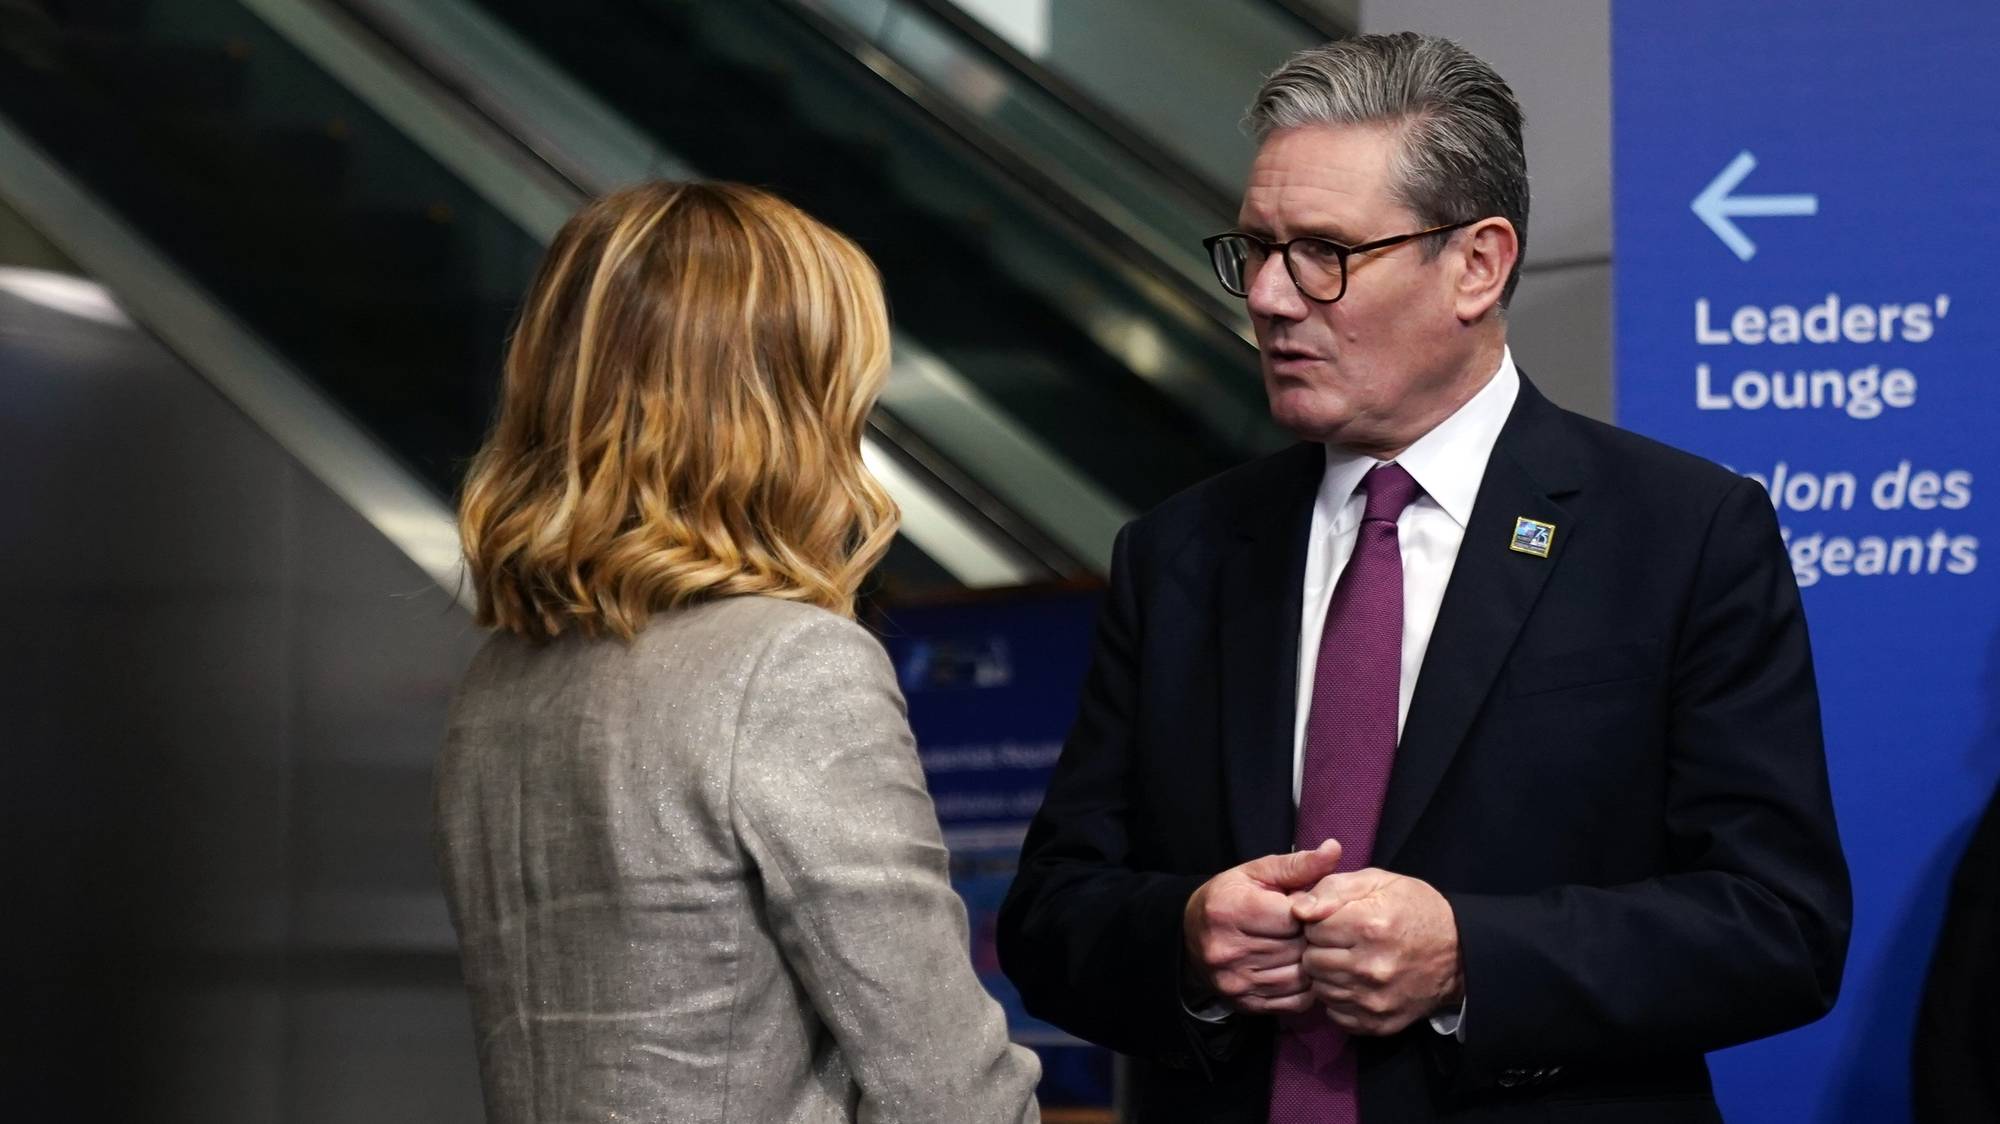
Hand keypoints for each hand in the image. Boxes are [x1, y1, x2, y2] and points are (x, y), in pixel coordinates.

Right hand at [1182, 839, 1344, 1014]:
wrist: (1191, 935)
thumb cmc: (1230, 897)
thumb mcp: (1257, 873)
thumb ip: (1298, 864)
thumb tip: (1335, 849)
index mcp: (1232, 910)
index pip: (1294, 917)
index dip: (1309, 912)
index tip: (1306, 909)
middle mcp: (1229, 950)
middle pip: (1297, 948)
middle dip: (1310, 938)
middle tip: (1307, 929)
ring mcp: (1236, 981)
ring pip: (1300, 977)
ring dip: (1309, 963)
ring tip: (1302, 947)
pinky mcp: (1244, 1004)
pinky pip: (1294, 1001)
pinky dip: (1305, 987)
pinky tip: (1298, 970)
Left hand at [1292, 868, 1462, 1034]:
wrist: (1459, 953)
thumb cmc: (1413, 909)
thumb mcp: (1377, 882)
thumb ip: (1332, 888)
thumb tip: (1297, 910)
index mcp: (1369, 925)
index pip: (1311, 927)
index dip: (1320, 920)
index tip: (1337, 920)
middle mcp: (1370, 967)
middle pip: (1311, 960)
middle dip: (1321, 948)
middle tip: (1343, 941)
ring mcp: (1374, 999)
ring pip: (1320, 988)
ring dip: (1328, 974)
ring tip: (1350, 960)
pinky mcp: (1378, 1022)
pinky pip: (1335, 1013)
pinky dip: (1340, 998)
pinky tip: (1357, 983)